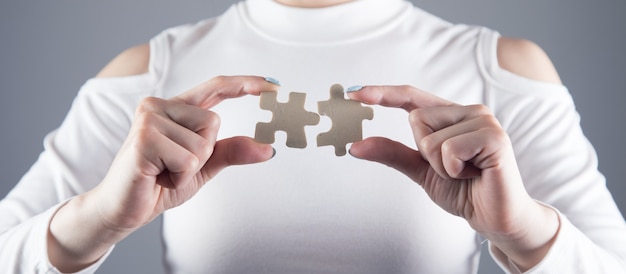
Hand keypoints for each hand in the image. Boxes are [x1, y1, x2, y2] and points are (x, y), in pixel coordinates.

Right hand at [94, 75, 278, 229]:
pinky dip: (180, 177)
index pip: (216, 87)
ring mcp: (149, 118)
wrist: (123, 210)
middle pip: (214, 122)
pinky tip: (157, 177)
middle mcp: (160, 105)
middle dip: (203, 154)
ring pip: (203, 144)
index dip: (245, 84)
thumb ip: (231, 152)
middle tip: (175, 167)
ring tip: (164, 172)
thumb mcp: (203, 166)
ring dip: (190, 169)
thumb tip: (268, 148)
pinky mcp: (144, 139)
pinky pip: (188, 160)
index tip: (275, 85)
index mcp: (175, 108)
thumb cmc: (160, 184)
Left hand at [347, 85, 558, 269]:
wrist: (494, 218)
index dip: (382, 93)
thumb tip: (355, 145)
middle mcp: (468, 111)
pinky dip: (453, 168)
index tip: (352, 94)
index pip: (411, 97)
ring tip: (465, 172)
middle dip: (424, 152)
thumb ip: (392, 153)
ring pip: (429, 137)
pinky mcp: (494, 137)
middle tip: (451, 168)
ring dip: (440, 165)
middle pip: (416, 118)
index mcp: (451, 116)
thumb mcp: (420, 170)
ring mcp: (483, 121)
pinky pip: (448, 149)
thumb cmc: (463, 190)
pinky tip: (474, 174)